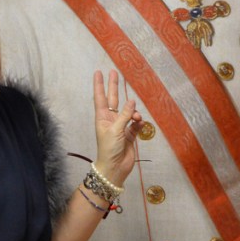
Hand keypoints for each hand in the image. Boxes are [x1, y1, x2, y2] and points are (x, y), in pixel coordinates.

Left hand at [92, 70, 141, 187]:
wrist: (114, 168)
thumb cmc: (109, 149)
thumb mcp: (115, 130)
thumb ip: (124, 115)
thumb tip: (132, 101)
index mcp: (102, 117)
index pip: (100, 97)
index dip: (99, 85)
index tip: (98, 72)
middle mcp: (111, 120)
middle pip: (113, 99)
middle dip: (114, 86)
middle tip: (114, 72)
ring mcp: (121, 127)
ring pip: (128, 112)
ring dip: (133, 112)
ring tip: (136, 118)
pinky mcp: (130, 135)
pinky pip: (136, 124)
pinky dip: (139, 123)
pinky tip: (141, 124)